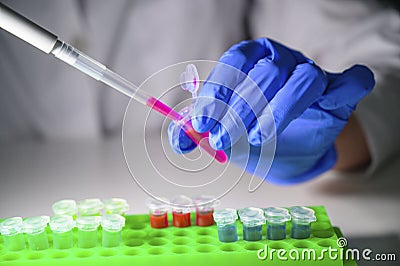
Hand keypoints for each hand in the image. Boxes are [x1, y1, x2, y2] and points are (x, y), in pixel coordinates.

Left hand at [168, 38, 373, 183]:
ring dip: (278, 111)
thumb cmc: (251, 133)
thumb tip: (178, 141)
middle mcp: (282, 59)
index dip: (218, 92)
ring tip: (256, 140)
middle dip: (241, 108)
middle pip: (266, 71)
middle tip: (221, 140)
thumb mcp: (222, 132)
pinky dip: (343, 91)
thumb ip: (199, 132)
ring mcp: (313, 72)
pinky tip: (327, 108)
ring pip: (304, 77)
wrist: (287, 151)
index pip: (234, 63)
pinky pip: (353, 81)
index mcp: (251, 59)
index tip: (202, 123)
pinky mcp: (341, 90)